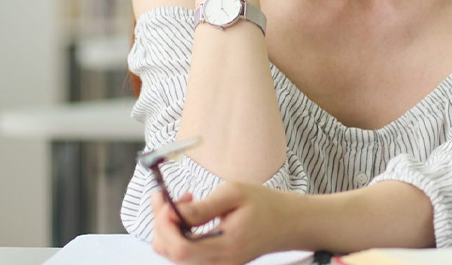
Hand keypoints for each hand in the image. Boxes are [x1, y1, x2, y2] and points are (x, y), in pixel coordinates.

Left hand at [150, 183, 306, 264]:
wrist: (289, 223)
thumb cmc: (266, 205)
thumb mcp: (235, 194)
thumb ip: (203, 207)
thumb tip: (173, 213)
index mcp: (226, 246)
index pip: (180, 247)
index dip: (164, 224)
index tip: (163, 200)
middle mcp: (220, 262)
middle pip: (172, 253)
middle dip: (162, 223)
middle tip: (167, 197)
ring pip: (176, 255)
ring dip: (170, 228)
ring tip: (185, 202)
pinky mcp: (217, 263)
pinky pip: (187, 254)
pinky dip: (179, 234)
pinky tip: (190, 216)